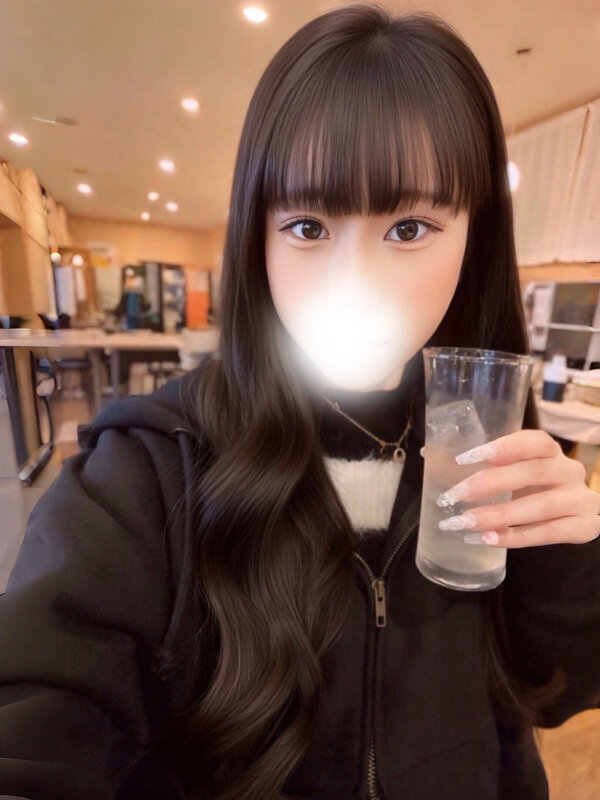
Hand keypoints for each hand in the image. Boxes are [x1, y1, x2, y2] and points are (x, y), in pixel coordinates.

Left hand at [434, 429, 599, 547]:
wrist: (571, 518)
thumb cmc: (531, 488)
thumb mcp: (509, 473)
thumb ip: (477, 466)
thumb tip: (427, 457)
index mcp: (550, 451)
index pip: (534, 441)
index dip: (503, 447)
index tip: (466, 458)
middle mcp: (569, 470)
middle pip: (535, 471)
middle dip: (492, 483)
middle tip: (457, 495)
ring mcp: (581, 499)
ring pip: (543, 505)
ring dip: (501, 514)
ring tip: (467, 522)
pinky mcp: (584, 527)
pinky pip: (551, 533)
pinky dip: (518, 537)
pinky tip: (490, 539)